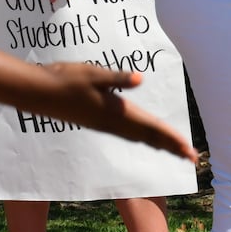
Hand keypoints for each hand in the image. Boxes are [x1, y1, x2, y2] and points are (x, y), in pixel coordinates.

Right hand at [35, 63, 196, 160]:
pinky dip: (142, 137)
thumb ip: (118, 78)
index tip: (189, 149)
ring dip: (158, 143)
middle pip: (148, 137)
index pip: (151, 127)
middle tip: (192, 157)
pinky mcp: (97, 122)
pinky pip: (127, 134)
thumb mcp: (93, 73)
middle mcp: (112, 122)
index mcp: (116, 111)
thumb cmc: (65, 79)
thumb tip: (139, 78)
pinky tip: (143, 136)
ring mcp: (104, 124)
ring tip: (174, 149)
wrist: (38, 93)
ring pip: (138, 137)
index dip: (172, 137)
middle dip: (171, 146)